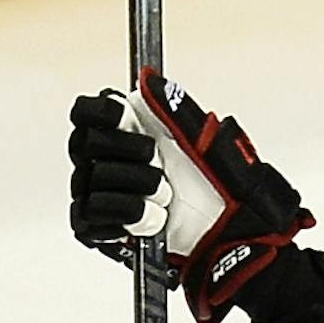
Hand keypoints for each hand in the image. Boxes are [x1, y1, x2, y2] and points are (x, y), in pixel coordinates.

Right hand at [67, 69, 313, 322]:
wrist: (238, 241)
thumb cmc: (228, 193)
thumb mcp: (211, 146)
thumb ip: (178, 112)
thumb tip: (151, 80)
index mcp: (128, 133)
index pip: (85, 112)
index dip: (102, 113)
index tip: (125, 117)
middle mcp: (107, 161)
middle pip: (85, 144)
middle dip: (130, 156)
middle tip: (161, 169)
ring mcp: (103, 196)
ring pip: (91, 182)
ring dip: (137, 190)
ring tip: (167, 200)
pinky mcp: (104, 231)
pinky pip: (90, 219)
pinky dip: (127, 217)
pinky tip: (154, 220)